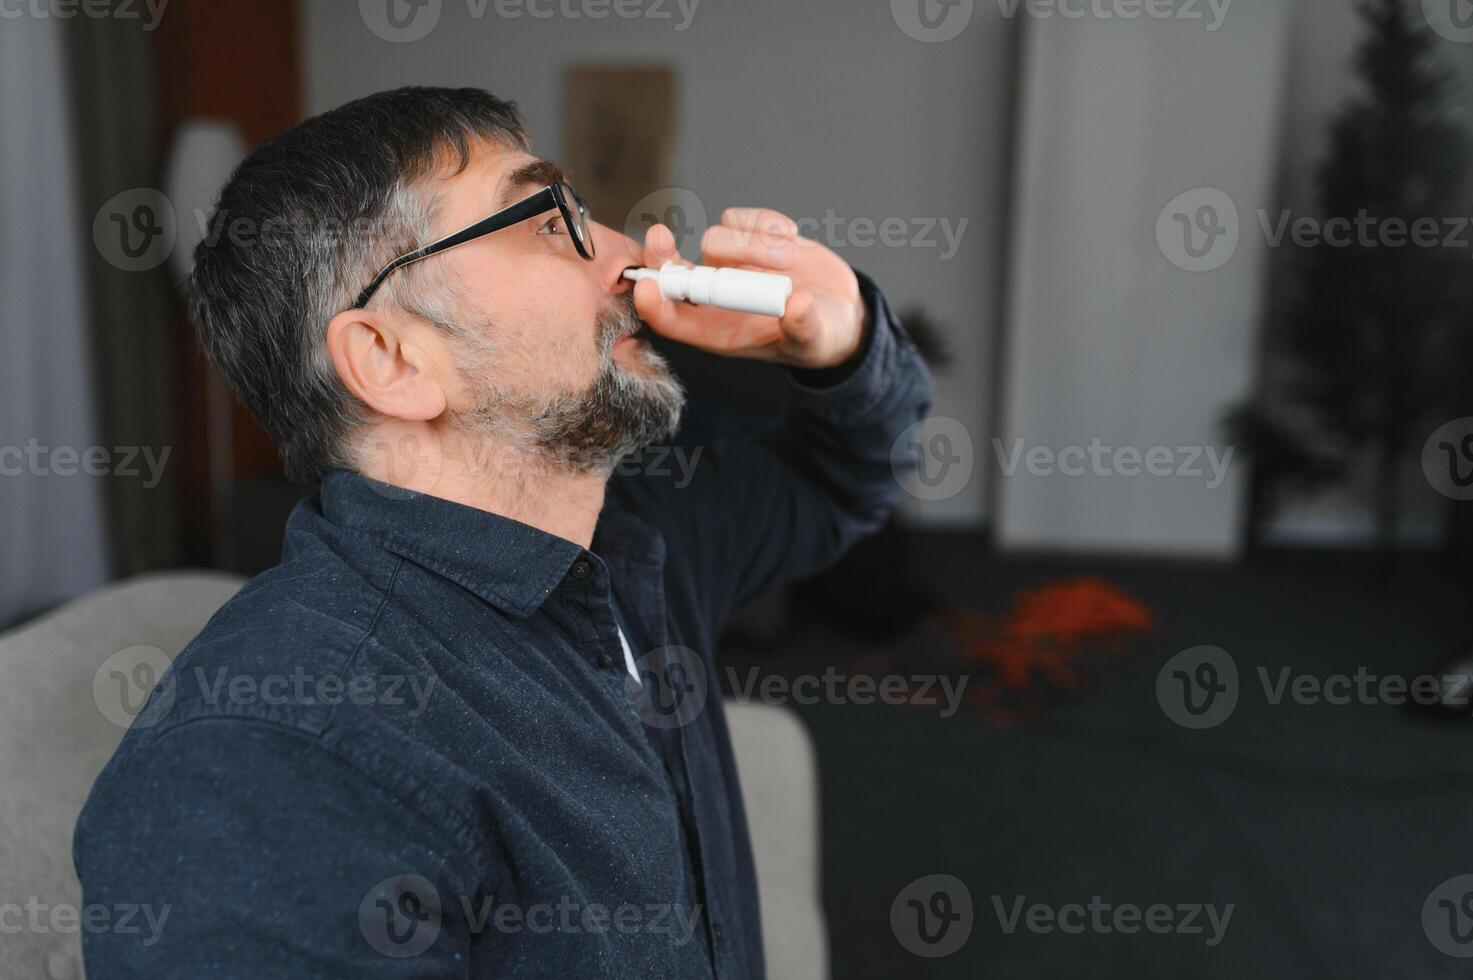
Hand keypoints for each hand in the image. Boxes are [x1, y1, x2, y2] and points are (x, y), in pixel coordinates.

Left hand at [631, 207, 866, 370]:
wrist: (841, 312)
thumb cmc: (817, 337)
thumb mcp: (814, 342)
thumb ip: (803, 328)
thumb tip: (797, 307)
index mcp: (716, 330)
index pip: (670, 319)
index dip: (653, 304)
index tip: (647, 287)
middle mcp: (716, 297)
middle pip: (671, 271)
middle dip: (662, 254)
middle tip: (661, 238)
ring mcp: (731, 264)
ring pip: (714, 239)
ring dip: (750, 245)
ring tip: (790, 259)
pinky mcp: (750, 237)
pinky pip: (740, 219)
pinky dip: (765, 223)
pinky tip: (792, 237)